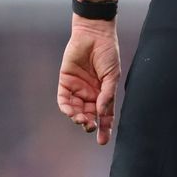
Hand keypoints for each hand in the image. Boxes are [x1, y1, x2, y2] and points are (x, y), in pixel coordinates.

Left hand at [57, 17, 120, 144]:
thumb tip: (102, 111)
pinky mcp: (65, 82)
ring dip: (79, 117)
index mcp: (104, 92)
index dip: (105, 127)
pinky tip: (73, 112)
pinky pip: (64, 100)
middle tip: (91, 128)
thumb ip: (107, 93)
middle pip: (90, 115)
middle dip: (90, 124)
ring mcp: (78, 89)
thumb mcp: (112, 75)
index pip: (105, 114)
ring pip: (76, 110)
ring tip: (83, 120)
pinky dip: (67, 108)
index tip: (104, 141)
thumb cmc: (108, 53)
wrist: (94, 35)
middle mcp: (91, 93)